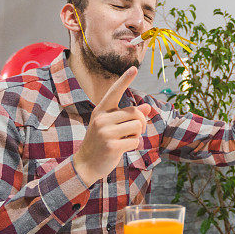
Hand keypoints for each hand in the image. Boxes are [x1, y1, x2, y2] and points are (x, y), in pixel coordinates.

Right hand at [73, 66, 151, 186]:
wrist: (86, 164)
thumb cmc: (102, 143)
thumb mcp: (112, 126)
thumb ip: (129, 117)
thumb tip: (148, 108)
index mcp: (101, 111)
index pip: (115, 91)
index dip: (125, 80)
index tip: (134, 68)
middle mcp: (102, 118)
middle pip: (136, 113)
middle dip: (140, 123)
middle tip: (133, 133)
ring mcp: (106, 132)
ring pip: (138, 126)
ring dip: (137, 135)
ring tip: (125, 141)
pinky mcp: (112, 146)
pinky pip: (135, 141)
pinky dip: (134, 146)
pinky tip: (122, 149)